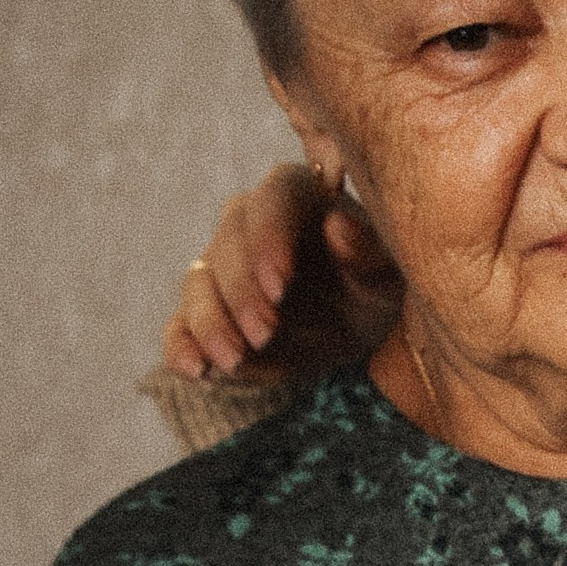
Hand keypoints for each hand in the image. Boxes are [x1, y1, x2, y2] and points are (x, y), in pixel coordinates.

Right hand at [159, 164, 399, 379]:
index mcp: (295, 195)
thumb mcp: (386, 272)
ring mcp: (220, 268)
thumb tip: (338, 225)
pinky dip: (182, 347)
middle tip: (265, 332)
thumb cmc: (372, 284)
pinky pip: (181, 325)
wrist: (352, 324)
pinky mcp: (206, 312)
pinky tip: (196, 370)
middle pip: (228, 243)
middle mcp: (248, 223)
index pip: (273, 199)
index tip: (280, 283)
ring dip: (212, 323)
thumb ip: (366, 249)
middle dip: (242, 293)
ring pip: (199, 284)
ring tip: (234, 360)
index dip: (269, 238)